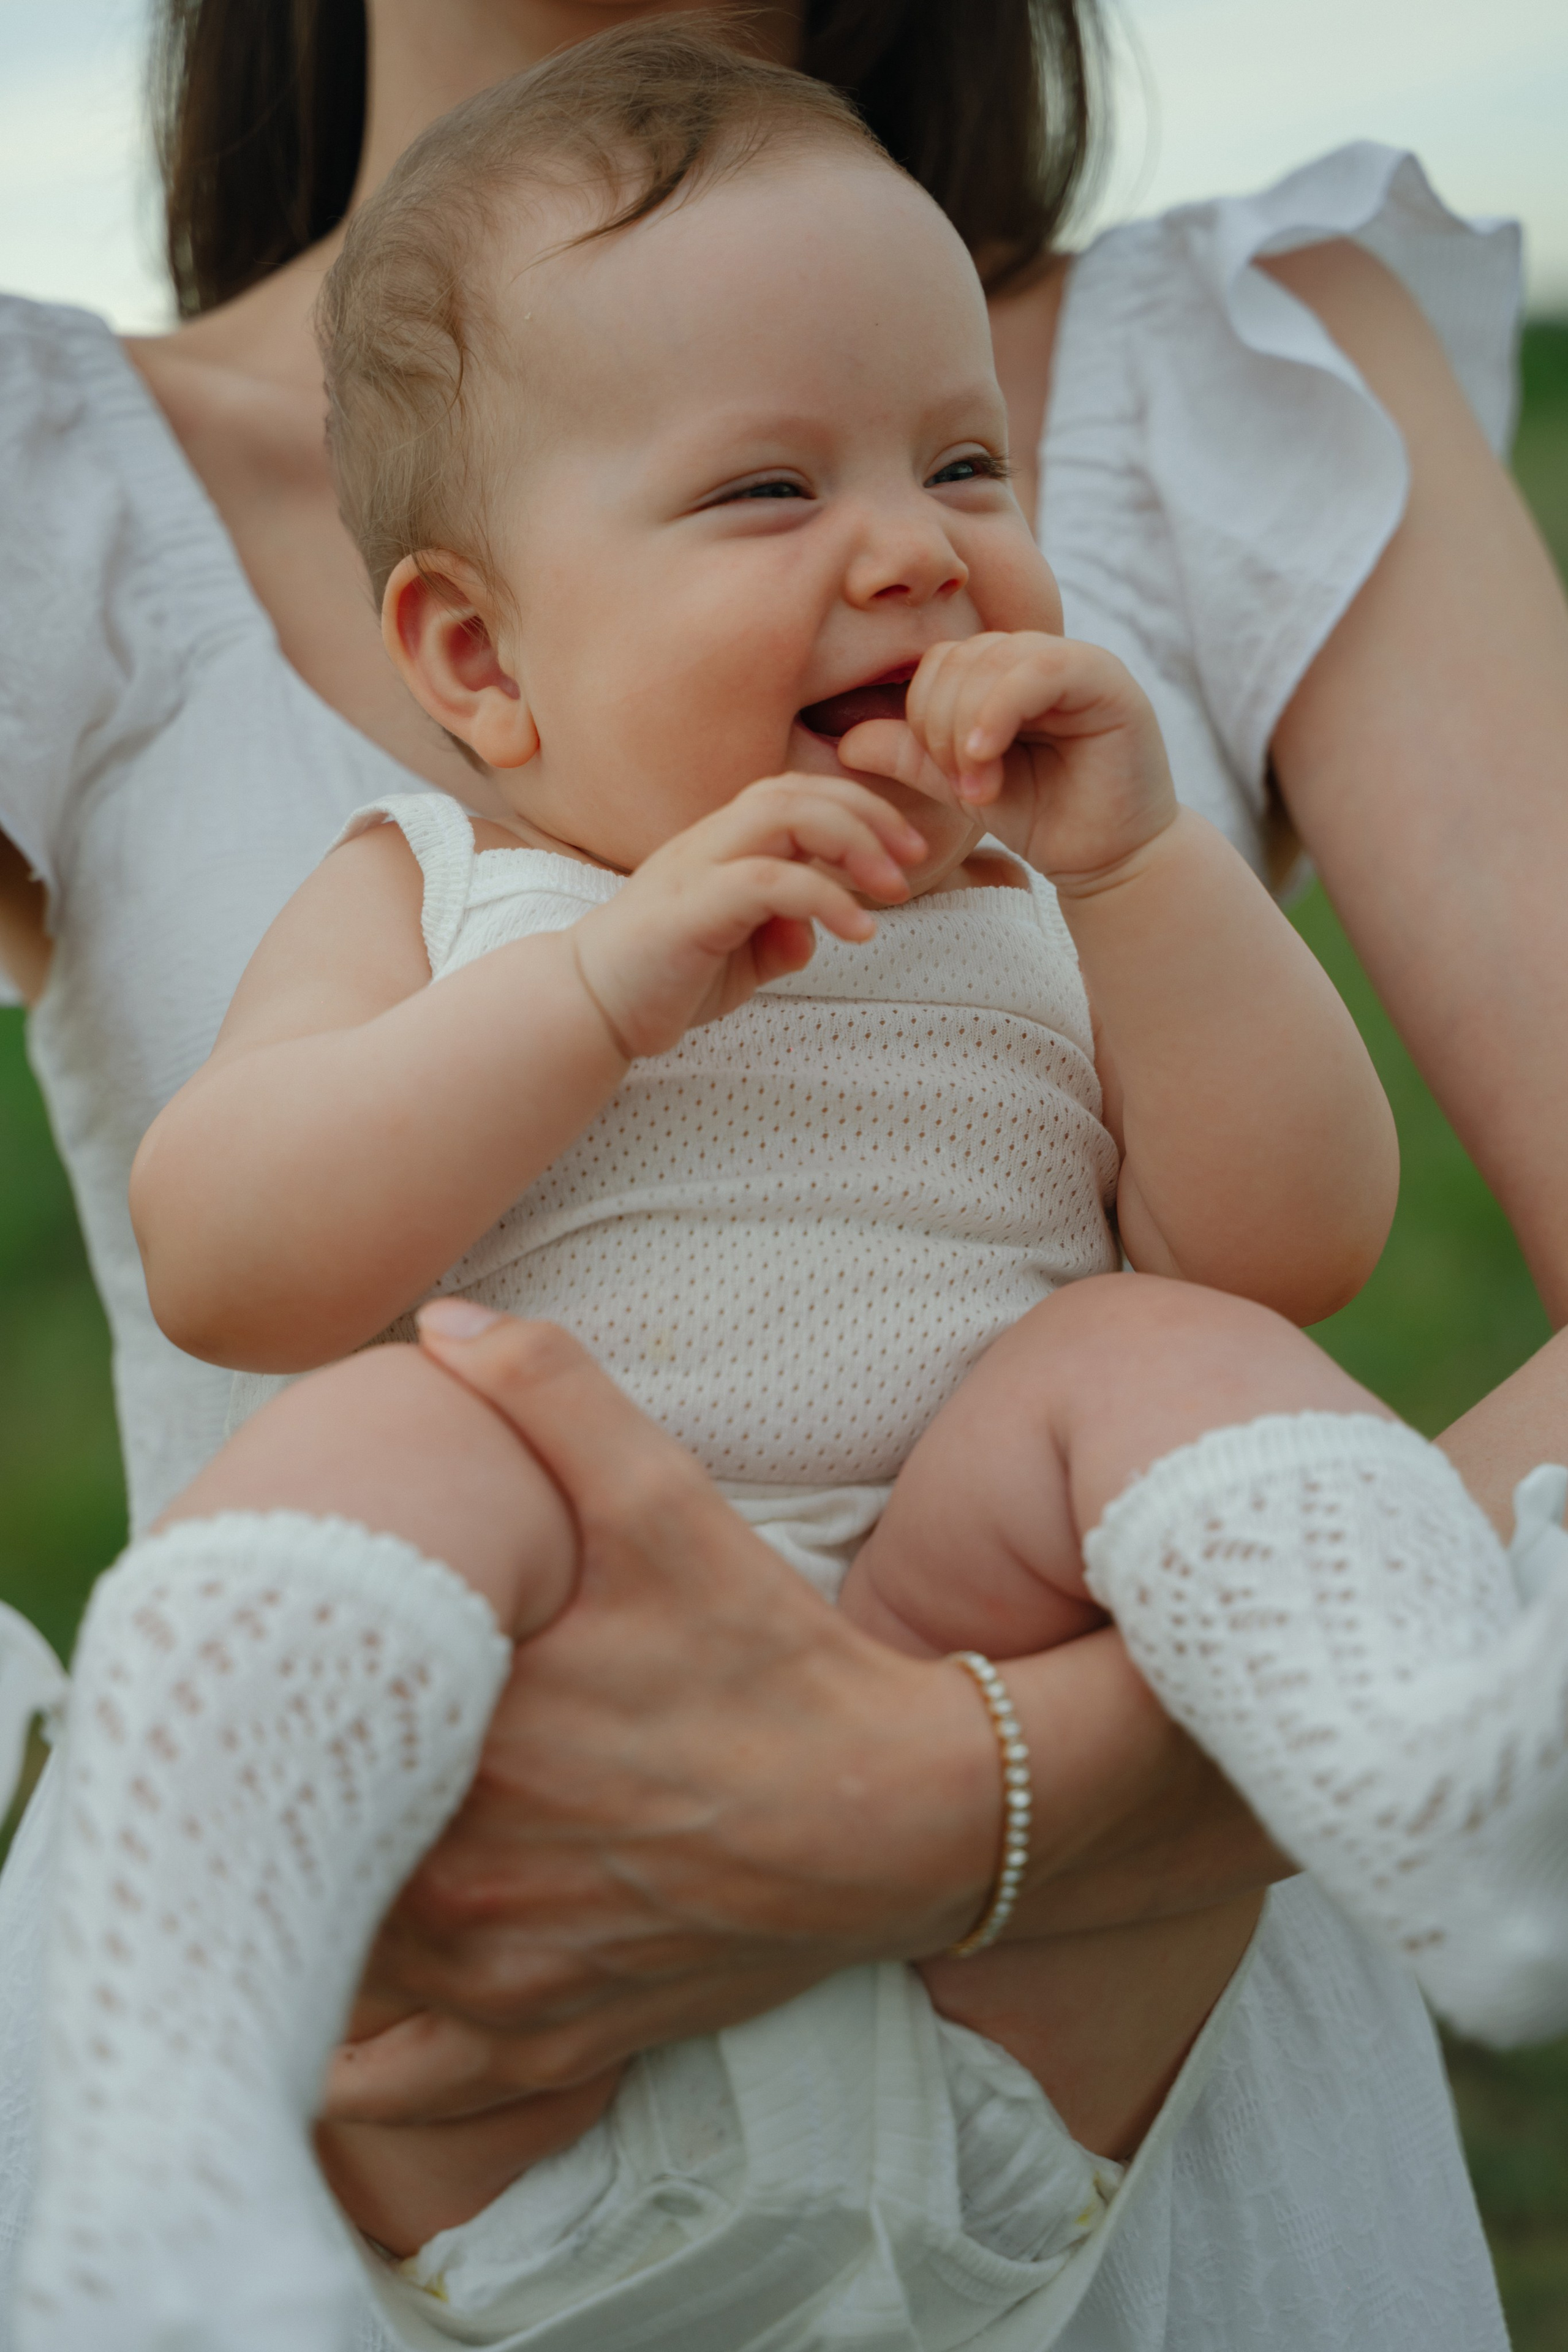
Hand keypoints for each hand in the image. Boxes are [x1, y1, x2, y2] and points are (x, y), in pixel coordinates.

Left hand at [319, 1313, 1286, 2131]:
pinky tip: (346, 1998)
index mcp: (474, 1734)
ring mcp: (500, 1973)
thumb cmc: (776, 1660)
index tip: (270, 1662)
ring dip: (308, 1911)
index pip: (298, 1731)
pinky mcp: (543, 2040)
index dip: (265, 1693)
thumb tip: (438, 1323)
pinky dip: (354, 2054)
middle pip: (300, 1853)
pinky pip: (398, 2082)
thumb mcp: (673, 1510)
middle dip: (283, 1802)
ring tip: (315, 1847)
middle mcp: (468, 1870)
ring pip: (329, 1964)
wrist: (905, 1817)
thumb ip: (556, 1401)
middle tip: (288, 1748)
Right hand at [571, 774, 926, 1058]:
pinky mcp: (690, 909)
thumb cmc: (664, 979)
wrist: (590, 1009)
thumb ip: (781, 937)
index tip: (906, 854)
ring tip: (892, 889)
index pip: (797, 793)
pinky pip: (767, 880)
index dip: (861, 809)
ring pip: (782, 816)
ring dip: (851, 843)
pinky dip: (823, 897)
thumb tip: (817, 933)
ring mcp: (696, 869)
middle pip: (797, 791)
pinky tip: (857, 930)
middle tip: (913, 862)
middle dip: (868, 816)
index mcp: (722, 843)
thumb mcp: (742, 959)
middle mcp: (708, 841)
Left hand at [839, 632, 1176, 889]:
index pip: (939, 665)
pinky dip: (998, 712)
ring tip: (980, 789)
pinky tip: (985, 758)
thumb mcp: (962, 786)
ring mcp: (1075, 661)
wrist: (1108, 858)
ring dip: (967, 730)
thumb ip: (912, 757)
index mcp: (1003, 672)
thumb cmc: (1041, 818)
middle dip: (940, 727)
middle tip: (960, 788)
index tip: (942, 778)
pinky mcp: (1106, 680)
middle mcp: (1038, 655)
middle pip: (958, 659)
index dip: (922, 716)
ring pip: (991, 662)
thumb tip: (845, 742)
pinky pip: (1038, 671)